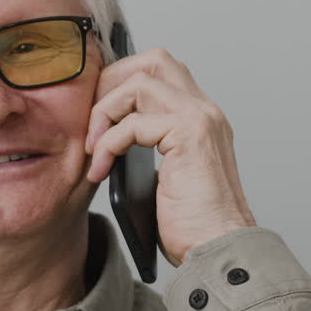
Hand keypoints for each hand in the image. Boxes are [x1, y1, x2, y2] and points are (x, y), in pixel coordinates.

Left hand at [85, 48, 255, 266]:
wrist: (218, 250)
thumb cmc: (193, 227)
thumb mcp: (166, 178)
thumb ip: (151, 149)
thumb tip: (111, 138)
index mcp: (201, 118)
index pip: (161, 72)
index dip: (121, 84)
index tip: (97, 120)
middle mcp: (205, 111)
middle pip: (152, 59)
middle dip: (111, 83)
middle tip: (92, 124)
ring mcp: (200, 119)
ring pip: (139, 80)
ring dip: (105, 110)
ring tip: (92, 147)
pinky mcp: (189, 135)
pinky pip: (132, 122)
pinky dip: (107, 144)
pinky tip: (101, 170)